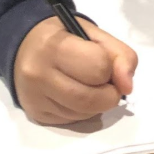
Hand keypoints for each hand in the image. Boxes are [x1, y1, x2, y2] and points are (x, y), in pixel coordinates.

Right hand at [14, 17, 137, 124]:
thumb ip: (119, 54)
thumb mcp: (95, 33)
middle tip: (107, 81)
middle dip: (110, 93)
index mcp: (55, 46)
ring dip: (98, 104)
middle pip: (91, 98)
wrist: (26, 45)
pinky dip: (85, 111)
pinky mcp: (35, 114)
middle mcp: (39, 74)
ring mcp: (34, 98)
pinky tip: (77, 93)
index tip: (106, 61)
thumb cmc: (66, 35)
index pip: (98, 68)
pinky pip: (72, 120)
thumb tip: (127, 86)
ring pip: (83, 114)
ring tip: (93, 86)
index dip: (110, 67)